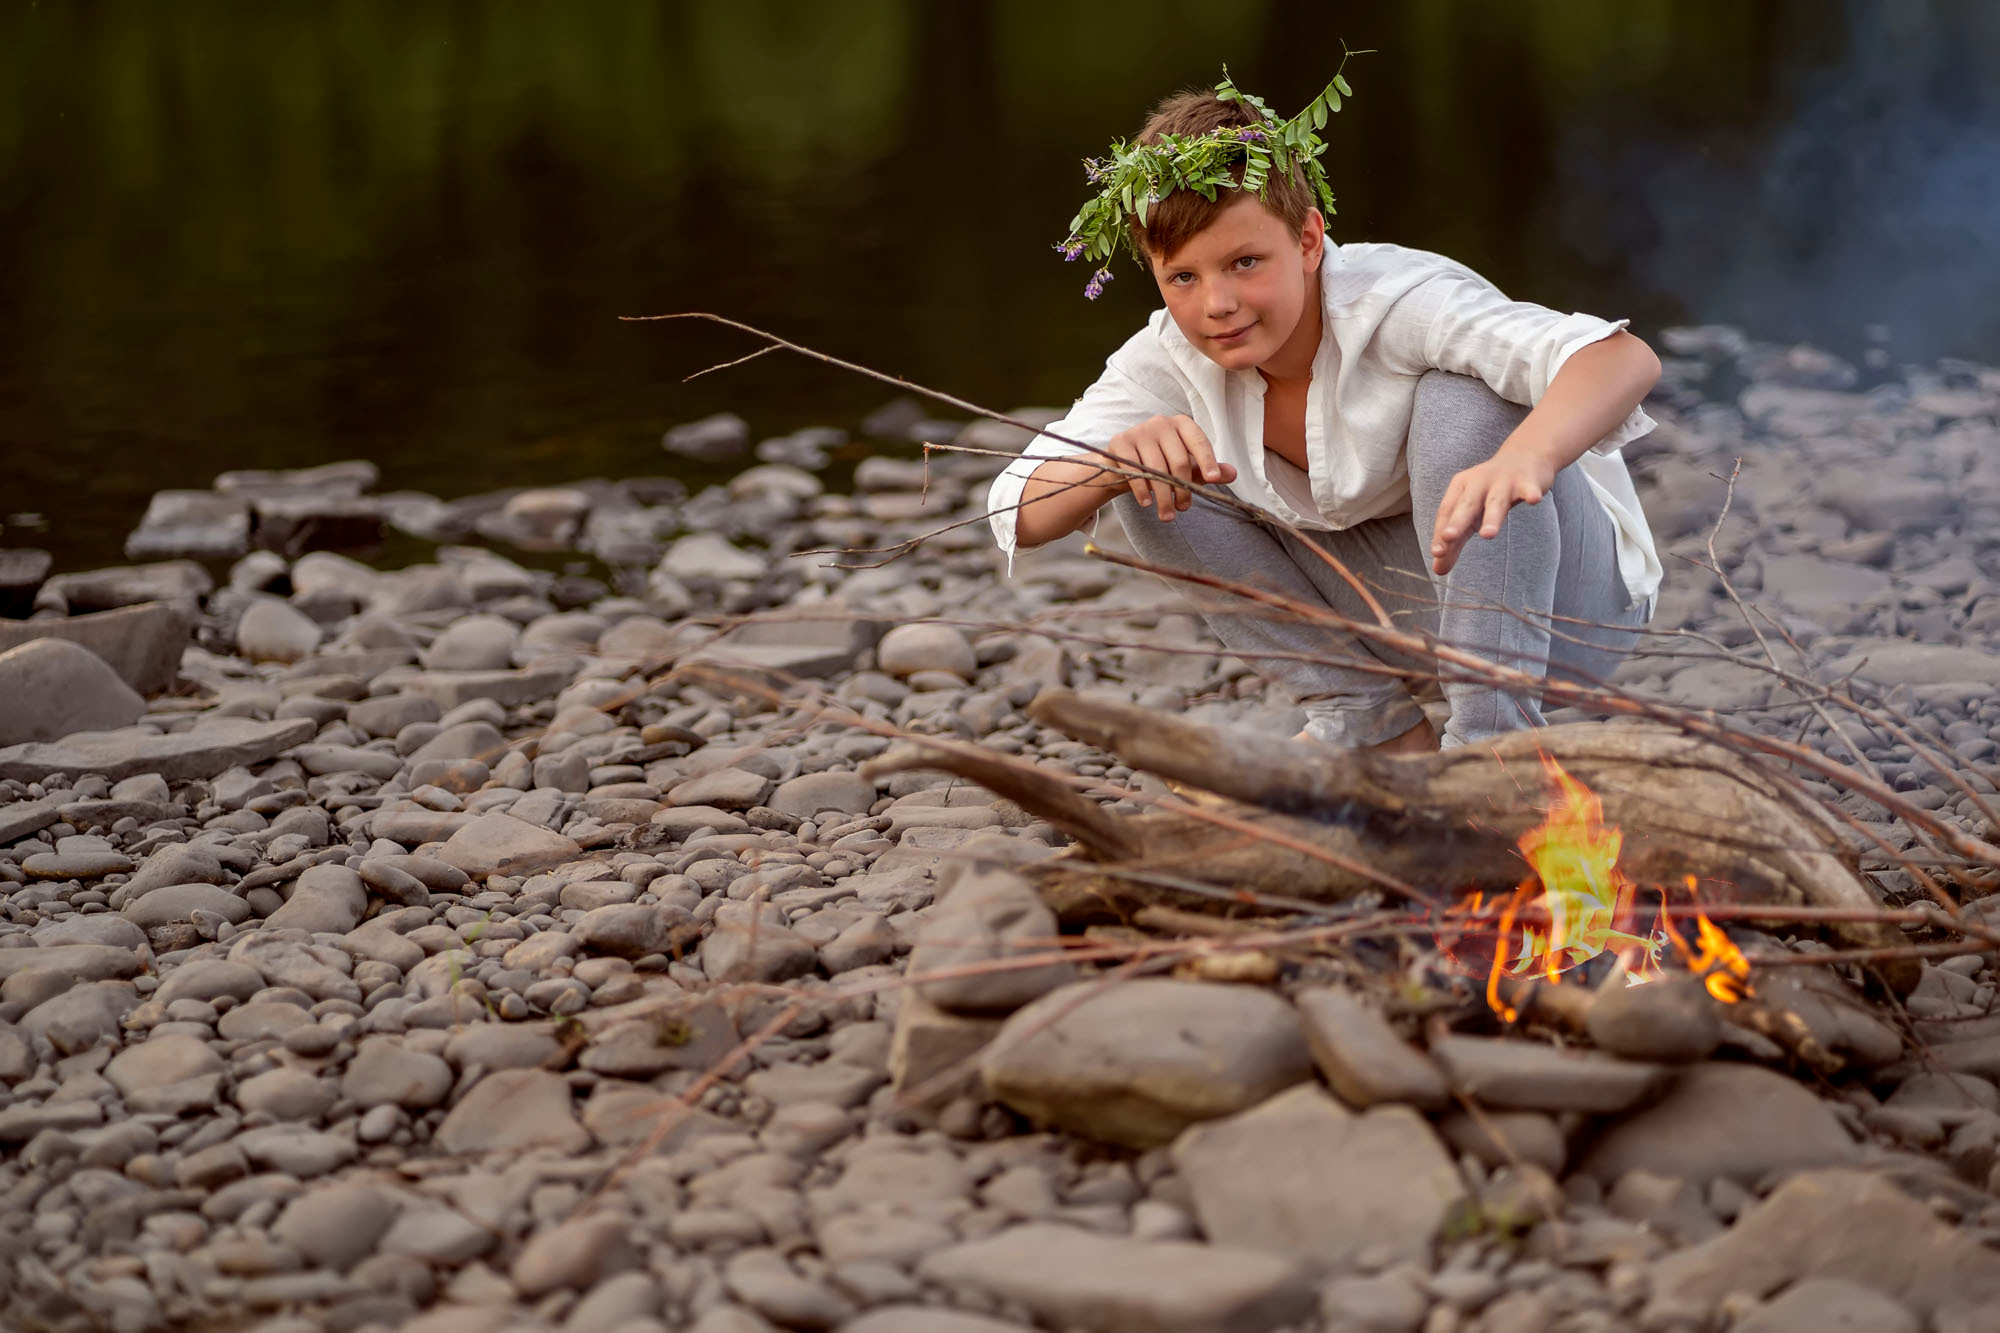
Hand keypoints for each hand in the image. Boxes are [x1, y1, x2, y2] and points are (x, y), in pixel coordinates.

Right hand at [1095, 414, 1236, 520]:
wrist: (1123, 464)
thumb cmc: (1161, 463)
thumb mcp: (1188, 468)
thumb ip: (1209, 470)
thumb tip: (1232, 474)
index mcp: (1182, 424)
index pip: (1199, 442)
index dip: (1207, 461)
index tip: (1213, 479)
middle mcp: (1161, 423)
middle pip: (1179, 460)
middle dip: (1183, 488)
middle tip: (1184, 508)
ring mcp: (1139, 431)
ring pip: (1157, 469)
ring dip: (1163, 496)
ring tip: (1167, 515)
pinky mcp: (1120, 442)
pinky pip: (1134, 470)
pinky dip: (1142, 490)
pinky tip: (1147, 504)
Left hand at [1431, 448, 1556, 574]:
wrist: (1524, 456)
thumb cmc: (1490, 491)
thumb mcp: (1470, 515)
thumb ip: (1454, 543)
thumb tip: (1438, 570)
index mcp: (1460, 488)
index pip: (1447, 512)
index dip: (1441, 532)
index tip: (1437, 553)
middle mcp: (1478, 482)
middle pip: (1466, 505)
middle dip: (1457, 522)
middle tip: (1448, 538)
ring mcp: (1503, 480)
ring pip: (1496, 501)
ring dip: (1492, 517)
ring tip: (1487, 535)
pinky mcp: (1527, 480)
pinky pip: (1528, 488)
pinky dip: (1530, 493)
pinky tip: (1534, 500)